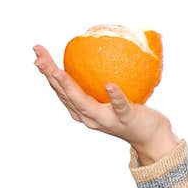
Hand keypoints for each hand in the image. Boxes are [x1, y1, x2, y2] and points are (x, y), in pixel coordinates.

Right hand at [33, 44, 175, 155]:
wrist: (150, 137)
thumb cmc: (130, 112)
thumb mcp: (112, 95)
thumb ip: (101, 80)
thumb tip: (99, 50)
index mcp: (82, 110)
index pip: (60, 89)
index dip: (47, 72)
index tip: (37, 52)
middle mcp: (89, 117)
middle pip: (65, 95)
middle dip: (50, 76)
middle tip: (39, 58)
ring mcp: (106, 120)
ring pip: (84, 104)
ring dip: (70, 87)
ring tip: (59, 71)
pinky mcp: (125, 120)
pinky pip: (119, 106)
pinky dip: (114, 96)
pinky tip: (109, 84)